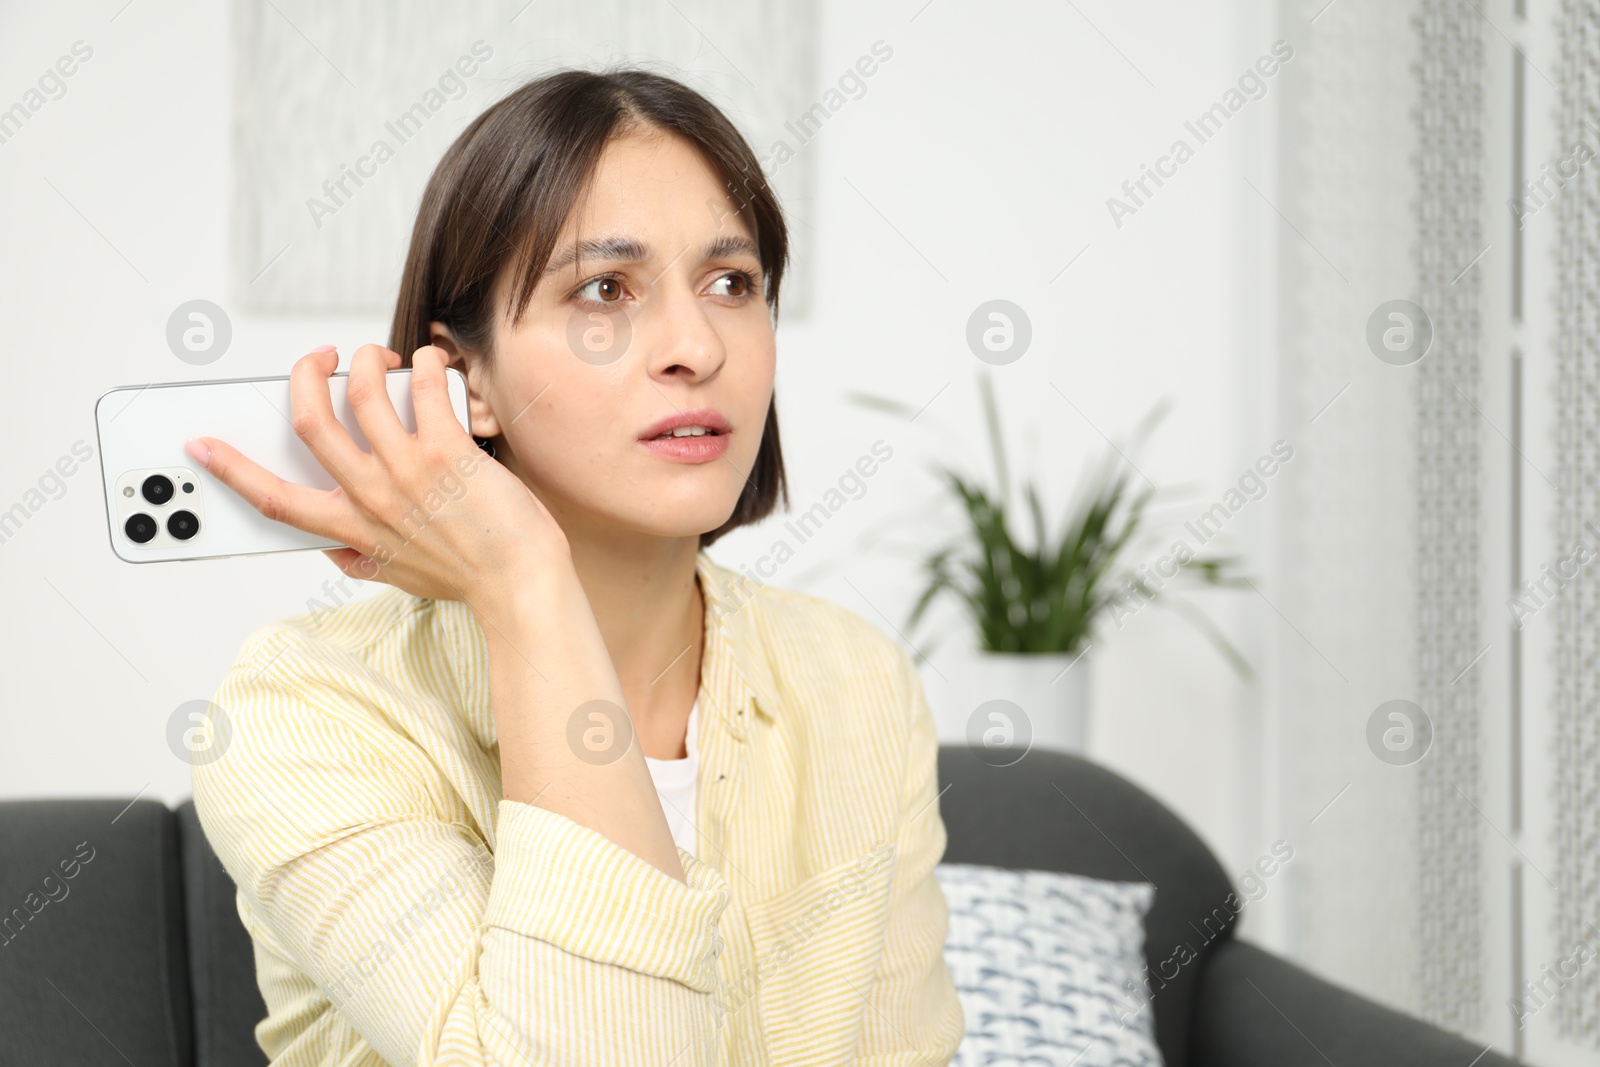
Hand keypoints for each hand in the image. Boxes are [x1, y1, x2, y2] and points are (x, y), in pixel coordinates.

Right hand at [187, 344, 568, 613]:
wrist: (519, 585)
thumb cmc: (467, 577)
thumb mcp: (394, 576)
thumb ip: (355, 557)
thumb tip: (328, 544)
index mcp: (350, 527)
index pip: (272, 499)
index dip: (229, 468)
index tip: (201, 444)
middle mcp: (370, 496)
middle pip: (308, 422)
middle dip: (303, 376)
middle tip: (318, 358)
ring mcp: (407, 471)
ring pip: (361, 392)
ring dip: (366, 360)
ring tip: (379, 357)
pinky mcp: (448, 451)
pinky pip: (425, 387)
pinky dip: (426, 363)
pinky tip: (431, 362)